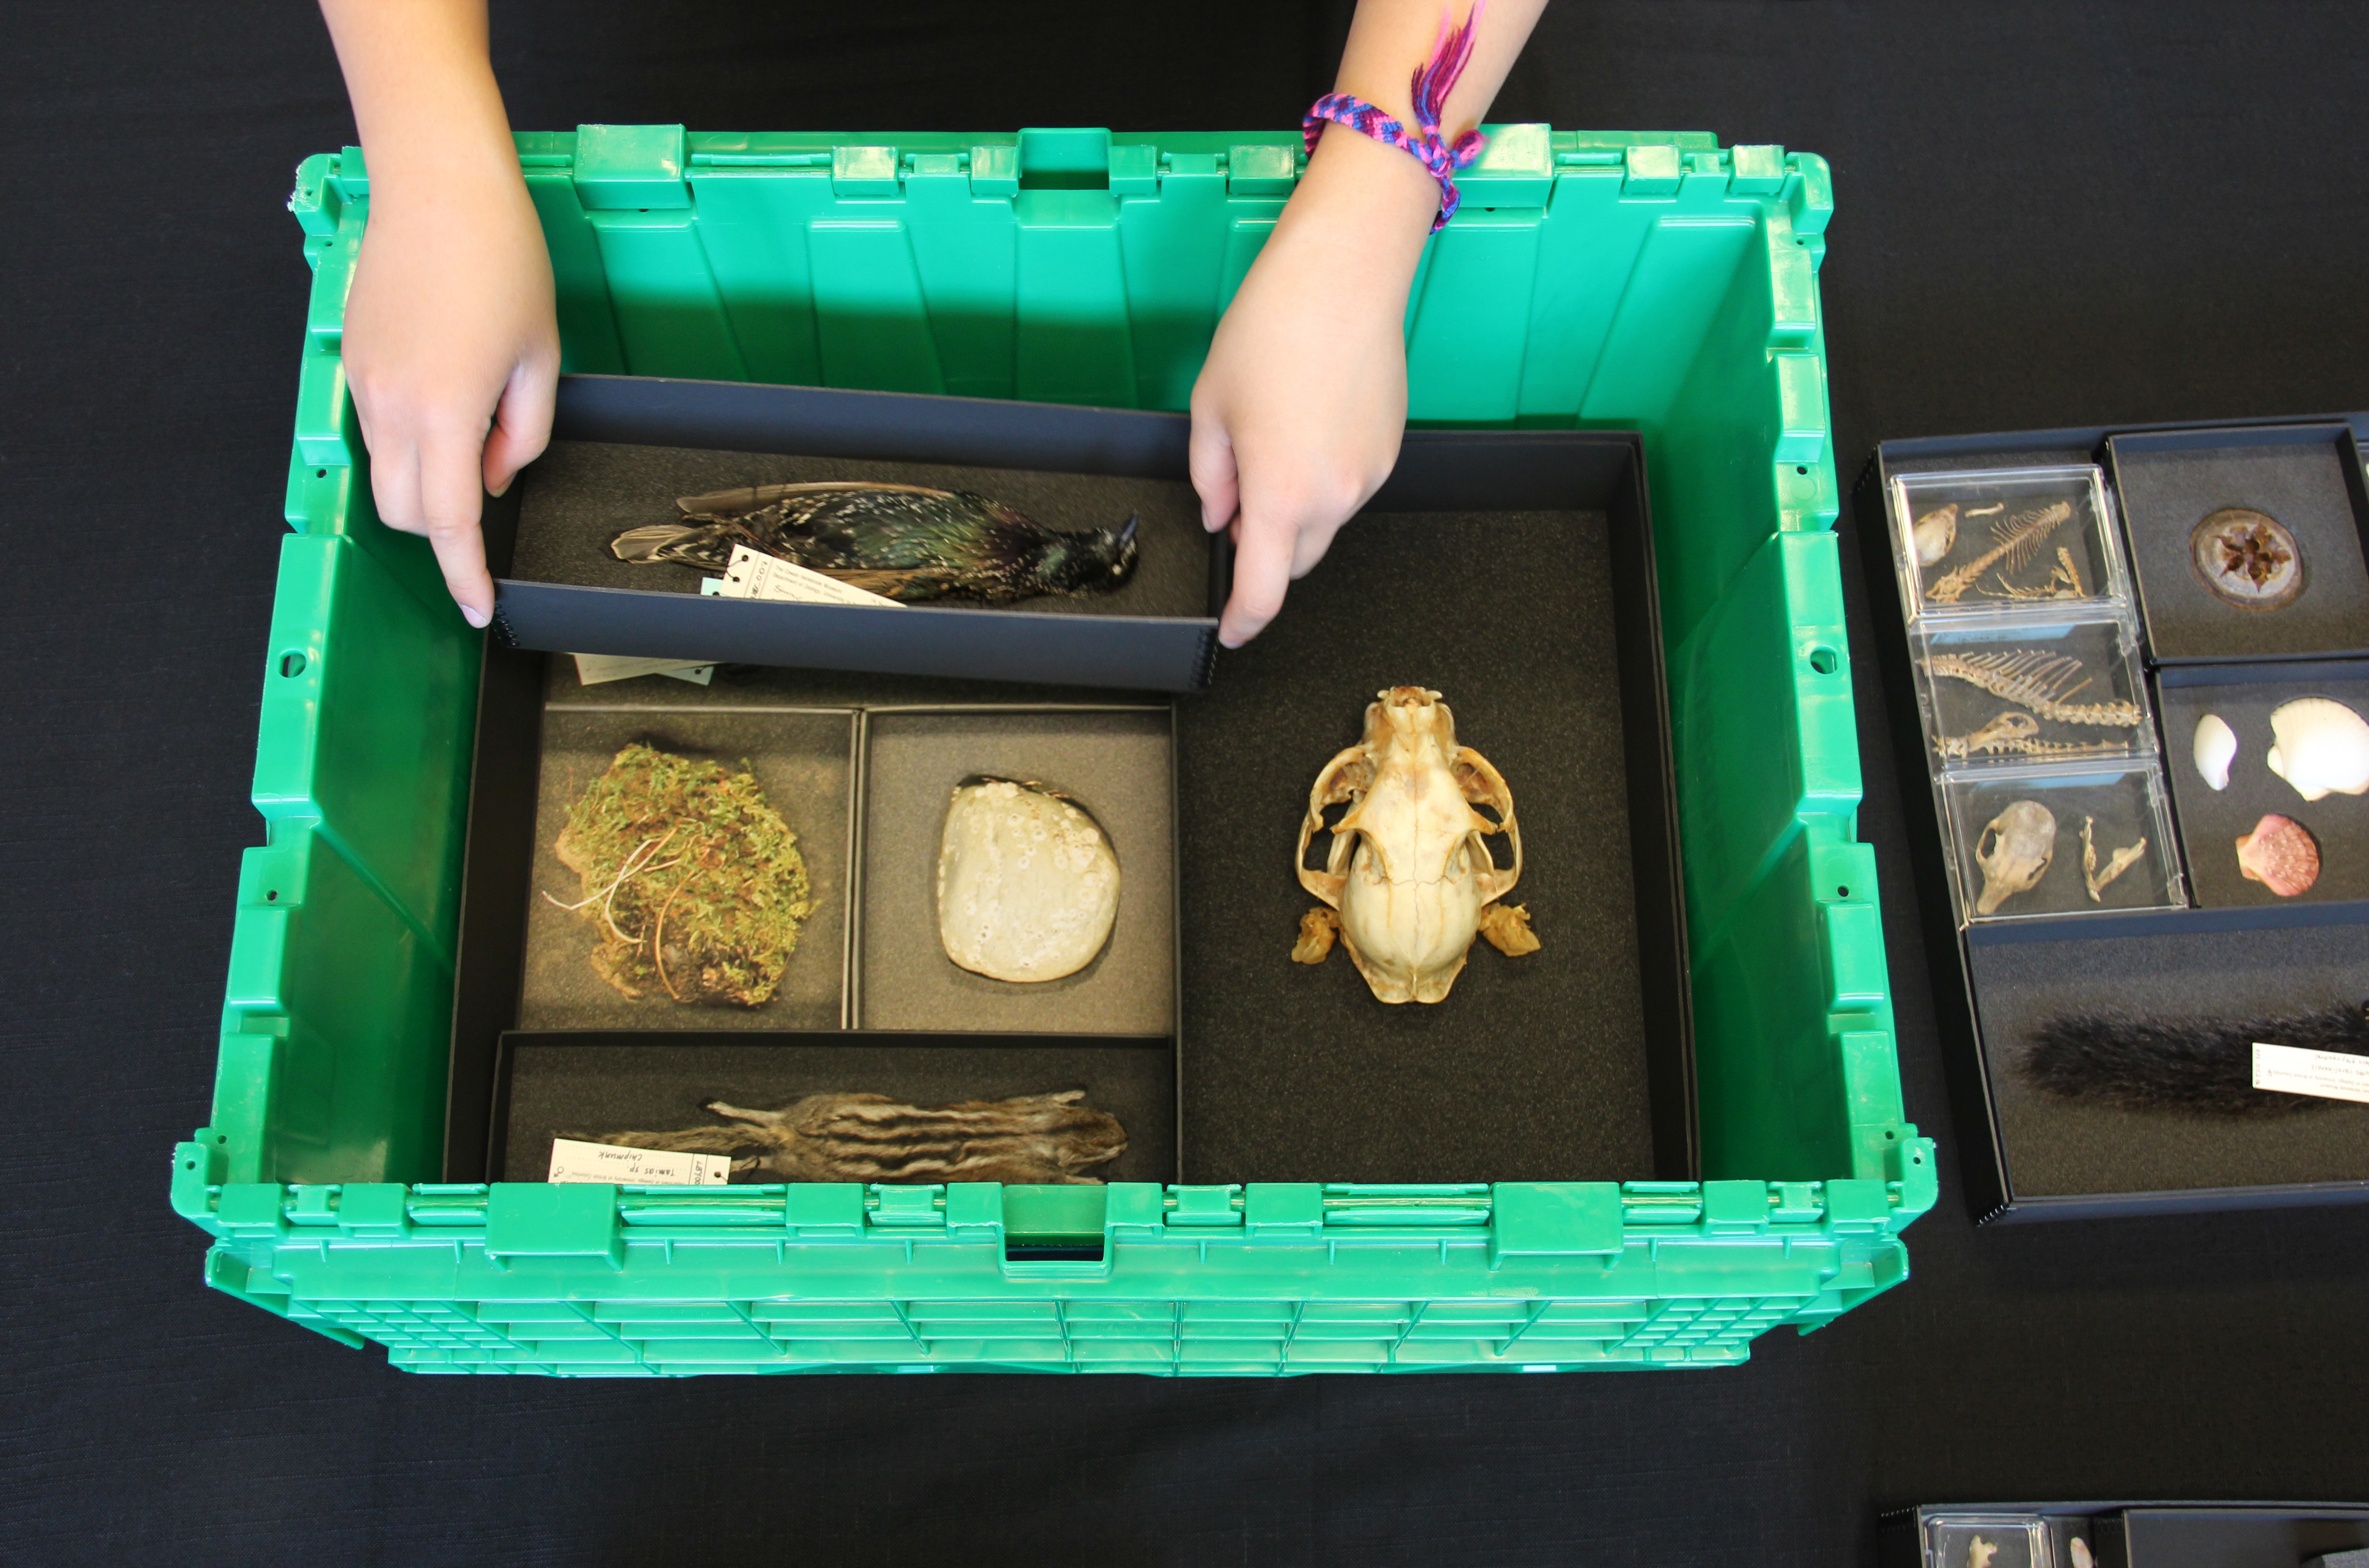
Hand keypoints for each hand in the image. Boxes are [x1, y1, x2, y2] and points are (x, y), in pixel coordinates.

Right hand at [343, 172, 556, 626]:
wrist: (439, 187)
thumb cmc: (500, 259)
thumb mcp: (540, 358)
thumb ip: (523, 433)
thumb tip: (495, 476)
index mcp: (446, 411)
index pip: (449, 524)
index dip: (463, 575)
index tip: (474, 606)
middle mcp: (392, 405)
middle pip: (403, 513)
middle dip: (443, 530)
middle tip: (489, 497)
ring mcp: (365, 383)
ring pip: (383, 475)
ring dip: (424, 482)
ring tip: (475, 430)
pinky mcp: (353, 361)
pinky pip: (375, 429)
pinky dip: (409, 441)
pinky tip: (447, 400)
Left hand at [1189, 130, 1436, 646]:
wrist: (1342, 277)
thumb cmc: (1273, 330)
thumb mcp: (1211, 406)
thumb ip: (1210, 476)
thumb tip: (1221, 515)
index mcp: (1280, 497)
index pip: (1264, 592)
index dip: (1242, 621)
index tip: (1231, 631)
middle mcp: (1333, 498)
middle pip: (1297, 561)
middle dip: (1266, 549)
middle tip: (1239, 496)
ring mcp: (1368, 476)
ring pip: (1325, 523)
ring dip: (1296, 508)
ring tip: (1275, 438)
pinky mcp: (1389, 452)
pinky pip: (1349, 487)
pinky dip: (1324, 478)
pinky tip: (1307, 423)